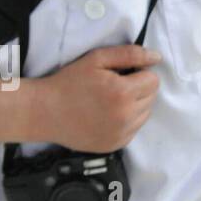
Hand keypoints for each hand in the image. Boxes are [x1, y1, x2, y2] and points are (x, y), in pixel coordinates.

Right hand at [0, 45, 161, 151]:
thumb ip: (130, 55)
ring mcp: (120, 134)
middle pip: (151, 97)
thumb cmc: (69, 82)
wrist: (43, 112)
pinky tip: (107, 115)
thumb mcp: (97, 59)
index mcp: (123, 93)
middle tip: (114, 86)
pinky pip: (134, 129)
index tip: (121, 75)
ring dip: (135, 105)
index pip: (153, 80)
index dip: (139, 74)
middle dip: (138, 89)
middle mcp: (125, 116)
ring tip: (110, 101)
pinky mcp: (115, 145)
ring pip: (145, 113)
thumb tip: (157, 58)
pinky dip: (127, 121)